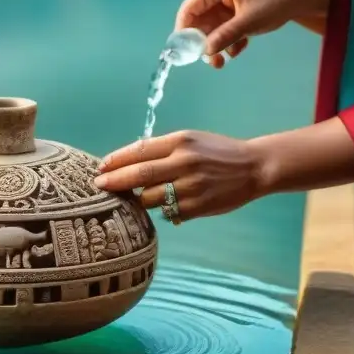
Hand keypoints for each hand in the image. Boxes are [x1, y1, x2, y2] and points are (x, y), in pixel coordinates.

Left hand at [93, 131, 270, 222]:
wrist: (253, 167)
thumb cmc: (216, 152)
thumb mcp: (190, 140)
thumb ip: (162, 149)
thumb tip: (126, 161)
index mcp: (180, 141)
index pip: (139, 150)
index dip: (116, 160)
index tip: (101, 168)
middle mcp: (184, 162)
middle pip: (139, 175)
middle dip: (115, 181)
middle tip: (99, 186)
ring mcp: (191, 186)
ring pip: (151, 197)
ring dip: (138, 199)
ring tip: (133, 199)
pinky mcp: (198, 206)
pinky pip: (168, 213)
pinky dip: (162, 211)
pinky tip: (164, 206)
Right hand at [176, 0, 322, 67]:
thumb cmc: (276, 2)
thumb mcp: (250, 22)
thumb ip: (225, 36)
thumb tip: (205, 52)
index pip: (189, 8)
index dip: (184, 31)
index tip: (185, 53)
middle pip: (198, 20)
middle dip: (204, 43)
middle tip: (213, 62)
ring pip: (209, 28)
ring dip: (217, 45)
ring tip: (225, 61)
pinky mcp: (228, 9)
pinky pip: (220, 28)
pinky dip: (228, 39)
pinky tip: (241, 45)